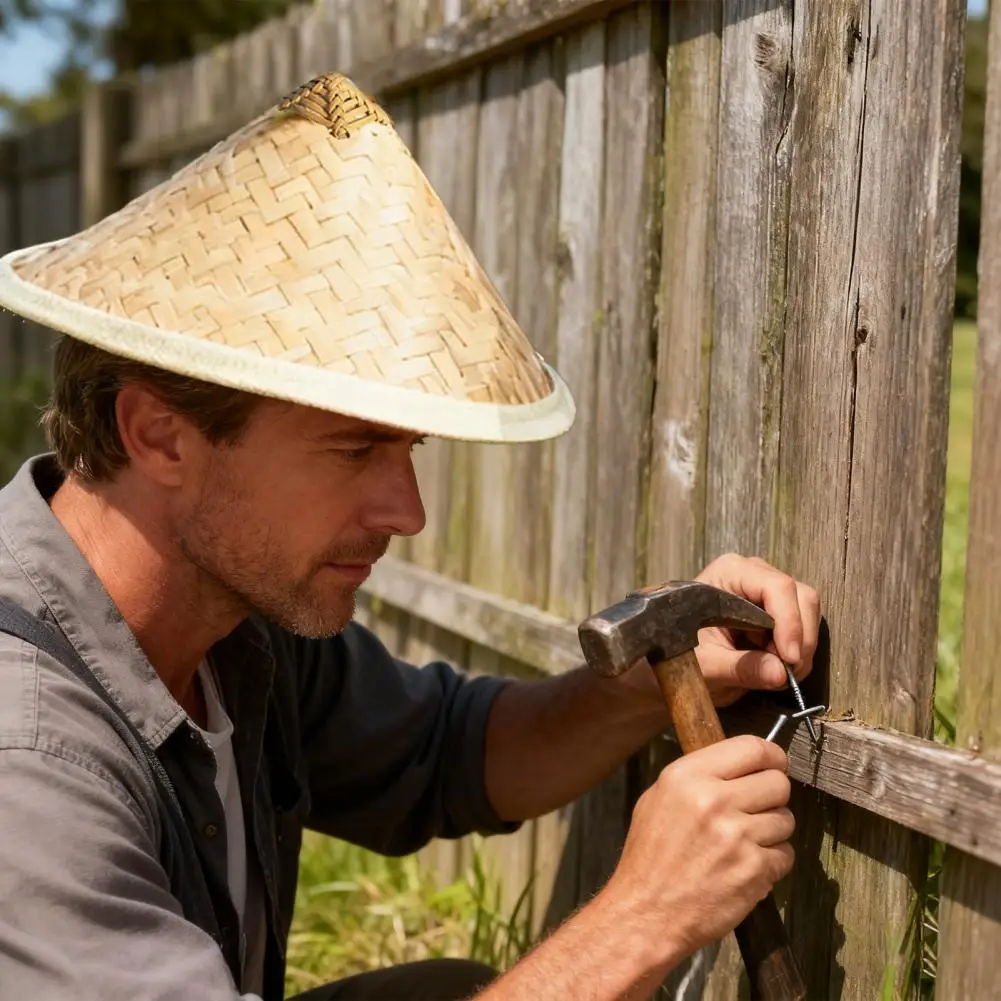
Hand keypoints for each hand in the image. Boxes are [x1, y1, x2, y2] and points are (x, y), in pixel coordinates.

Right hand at [600, 735, 794, 962]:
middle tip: (756, 809)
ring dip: (772, 831)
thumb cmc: (651, 858)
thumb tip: (738, 764)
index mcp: (688, 776)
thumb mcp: (659, 799)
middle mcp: (713, 800)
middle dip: (773, 796)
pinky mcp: (754, 870)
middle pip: (778, 782)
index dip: (771, 756)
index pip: (751, 747)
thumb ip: (698, 776)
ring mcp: (737, 836)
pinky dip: (772, 862)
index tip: (774, 764)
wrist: (647, 913)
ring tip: (744, 843)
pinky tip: (745, 866)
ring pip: (786, 819)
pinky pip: (785, 855)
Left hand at [694, 553, 819, 706]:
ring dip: (800, 646)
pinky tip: (776, 666)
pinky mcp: (776, 609)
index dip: (790, 623)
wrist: (675, 659)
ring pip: (807, 611)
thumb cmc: (681, 655)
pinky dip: (798, 650)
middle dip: (799, 638)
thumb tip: (781, 673)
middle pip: (800, 596)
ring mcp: (766, 590)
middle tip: (786, 672)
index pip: (776, 587)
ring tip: (777, 671)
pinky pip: (803, 626)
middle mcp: (752, 574)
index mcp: (729, 574)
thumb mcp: (707, 666)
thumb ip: (742, 668)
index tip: (790, 659)